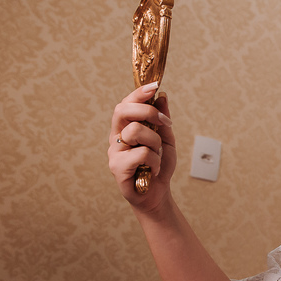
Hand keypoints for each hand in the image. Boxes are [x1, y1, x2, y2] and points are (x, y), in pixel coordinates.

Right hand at [108, 82, 175, 213]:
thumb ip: (162, 119)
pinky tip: (154, 169)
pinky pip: (140, 153)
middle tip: (163, 123)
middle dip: (146, 111)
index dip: (138, 93)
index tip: (154, 86)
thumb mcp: (166, 139)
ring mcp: (114, 152)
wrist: (157, 194)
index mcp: (126, 127)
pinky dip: (155, 160)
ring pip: (135, 131)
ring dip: (155, 142)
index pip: (125, 103)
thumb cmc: (159, 166)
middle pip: (122, 110)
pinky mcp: (117, 167)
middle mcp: (116, 137)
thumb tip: (162, 96)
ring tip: (158, 155)